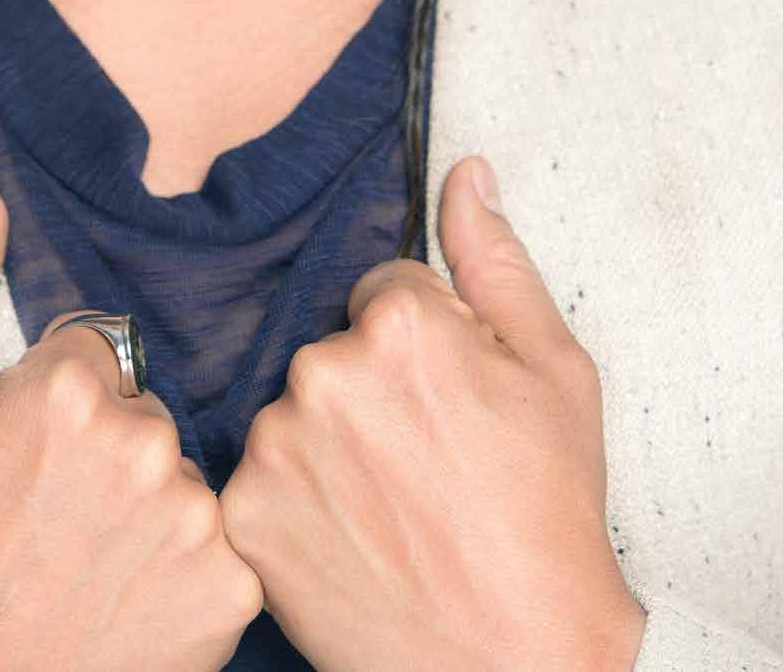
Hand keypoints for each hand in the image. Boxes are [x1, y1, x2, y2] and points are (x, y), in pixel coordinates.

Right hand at [0, 189, 262, 671]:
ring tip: (82, 559)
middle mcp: (144, 444)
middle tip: (49, 514)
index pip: (95, 351)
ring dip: (146, 505)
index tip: (23, 457)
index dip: (54, 404)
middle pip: (142, 412)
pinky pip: (220, 542)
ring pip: (181, 475)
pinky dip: (183, 566)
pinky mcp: (230, 587)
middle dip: (104, 450)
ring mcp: (193, 519)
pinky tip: (126, 595)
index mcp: (70, 390)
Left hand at [218, 156, 647, 671]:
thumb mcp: (554, 373)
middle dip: (371, 390)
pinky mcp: (244, 511)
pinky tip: (346, 533)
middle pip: (334, 349)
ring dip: (328, 442)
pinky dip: (295, 498)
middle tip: (424, 462)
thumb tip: (466, 174)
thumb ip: (495, 262)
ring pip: (294, 410)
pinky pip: (261, 473)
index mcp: (400, 326)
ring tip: (389, 505)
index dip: (424, 348)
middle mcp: (323, 371)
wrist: (516, 660)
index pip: (384, 292)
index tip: (448, 404)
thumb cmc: (546, 516)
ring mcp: (275, 445)